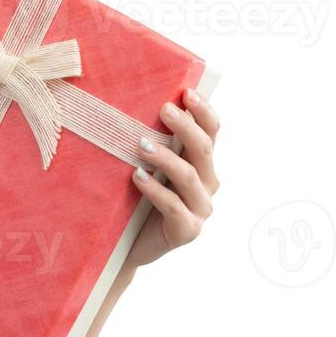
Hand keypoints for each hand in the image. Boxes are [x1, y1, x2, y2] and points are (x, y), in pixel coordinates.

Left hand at [125, 87, 220, 270]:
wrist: (124, 244)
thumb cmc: (133, 197)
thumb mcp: (146, 165)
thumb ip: (150, 141)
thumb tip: (133, 102)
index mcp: (201, 163)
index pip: (211, 131)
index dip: (203, 111)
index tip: (186, 92)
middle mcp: (206, 184)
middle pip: (203, 149)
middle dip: (185, 127)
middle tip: (164, 109)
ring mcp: (200, 209)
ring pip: (189, 176)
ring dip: (166, 157)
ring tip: (141, 144)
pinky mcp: (187, 230)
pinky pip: (174, 207)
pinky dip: (156, 190)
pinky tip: (138, 177)